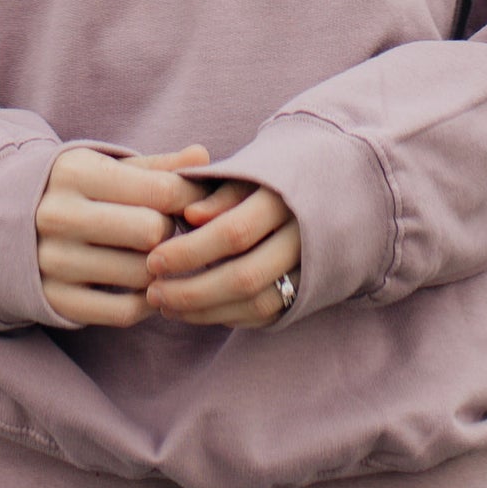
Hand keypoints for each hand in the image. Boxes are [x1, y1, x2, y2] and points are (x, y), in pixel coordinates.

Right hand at [35, 145, 209, 326]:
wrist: (4, 223)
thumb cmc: (78, 191)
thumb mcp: (110, 168)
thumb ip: (159, 166)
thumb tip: (203, 157)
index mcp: (74, 173)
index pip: (160, 190)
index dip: (189, 198)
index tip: (191, 203)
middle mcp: (58, 216)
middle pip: (151, 233)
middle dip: (168, 233)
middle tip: (163, 230)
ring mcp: (52, 261)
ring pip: (141, 275)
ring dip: (159, 269)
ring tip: (154, 256)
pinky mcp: (55, 299)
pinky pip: (123, 312)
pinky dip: (145, 303)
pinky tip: (146, 287)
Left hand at [145, 179, 300, 328]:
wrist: (332, 189)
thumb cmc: (274, 175)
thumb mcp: (249, 170)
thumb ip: (218, 192)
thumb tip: (188, 216)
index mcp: (285, 199)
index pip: (234, 233)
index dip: (190, 251)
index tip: (153, 260)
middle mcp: (303, 238)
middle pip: (245, 277)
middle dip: (193, 291)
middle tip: (153, 293)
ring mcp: (311, 269)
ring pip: (256, 303)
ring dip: (206, 312)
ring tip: (166, 307)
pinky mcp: (310, 291)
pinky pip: (267, 315)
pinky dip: (228, 317)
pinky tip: (196, 312)